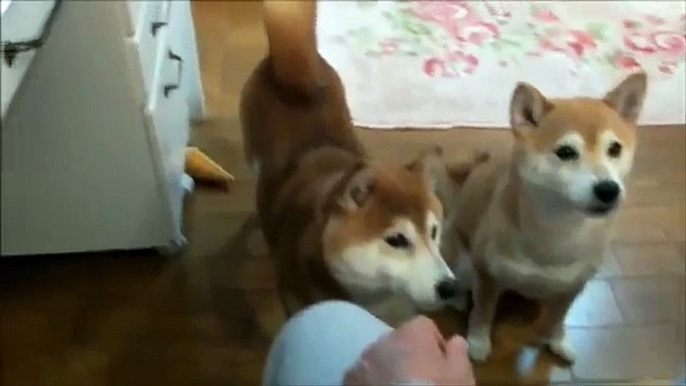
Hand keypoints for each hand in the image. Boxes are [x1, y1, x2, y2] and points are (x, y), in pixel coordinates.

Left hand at [343, 316, 474, 384]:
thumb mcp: (461, 378)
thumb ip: (458, 354)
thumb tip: (455, 341)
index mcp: (412, 334)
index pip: (424, 326)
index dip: (434, 344)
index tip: (440, 364)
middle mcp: (382, 341)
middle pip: (398, 341)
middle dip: (407, 355)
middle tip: (419, 380)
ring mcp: (362, 361)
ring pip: (378, 358)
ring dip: (387, 368)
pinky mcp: (348, 381)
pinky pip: (362, 376)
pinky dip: (370, 383)